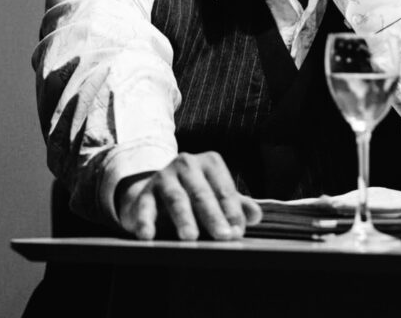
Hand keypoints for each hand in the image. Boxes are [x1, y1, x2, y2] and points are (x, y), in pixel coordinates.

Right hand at [116, 151, 261, 240]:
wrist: (155, 193)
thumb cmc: (194, 195)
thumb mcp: (217, 195)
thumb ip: (237, 205)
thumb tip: (256, 216)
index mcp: (210, 163)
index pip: (225, 189)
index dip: (232, 211)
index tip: (238, 232)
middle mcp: (187, 164)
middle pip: (203, 193)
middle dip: (214, 216)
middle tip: (223, 236)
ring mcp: (164, 176)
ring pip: (176, 198)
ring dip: (184, 218)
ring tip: (190, 237)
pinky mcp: (144, 192)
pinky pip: (145, 207)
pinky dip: (145, 221)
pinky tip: (148, 235)